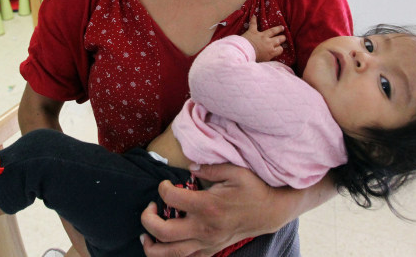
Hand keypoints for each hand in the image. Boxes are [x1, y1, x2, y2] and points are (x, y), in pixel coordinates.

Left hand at [140, 164, 286, 256]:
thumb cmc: (252, 189)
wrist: (270, 212)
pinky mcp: (211, 250)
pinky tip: (164, 244)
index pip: (171, 198)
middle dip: (147, 219)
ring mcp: (207, 243)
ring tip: (146, 233)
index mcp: (208, 206)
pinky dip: (169, 255)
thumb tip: (189, 167)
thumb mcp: (235, 171)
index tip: (165, 183)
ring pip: (169, 254)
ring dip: (152, 245)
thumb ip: (209, 167)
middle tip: (150, 207)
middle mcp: (204, 228)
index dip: (162, 187)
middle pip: (163, 232)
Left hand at [241, 17, 285, 61]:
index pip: (280, 49)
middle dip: (282, 38)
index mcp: (271, 51)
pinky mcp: (253, 31)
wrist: (244, 53)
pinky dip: (253, 20)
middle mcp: (269, 43)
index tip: (278, 48)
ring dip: (277, 29)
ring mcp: (261, 36)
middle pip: (279, 39)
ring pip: (272, 31)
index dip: (279, 48)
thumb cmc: (252, 59)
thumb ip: (267, 58)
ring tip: (281, 27)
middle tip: (284, 37)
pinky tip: (254, 16)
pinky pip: (253, 24)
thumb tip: (269, 58)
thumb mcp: (262, 62)